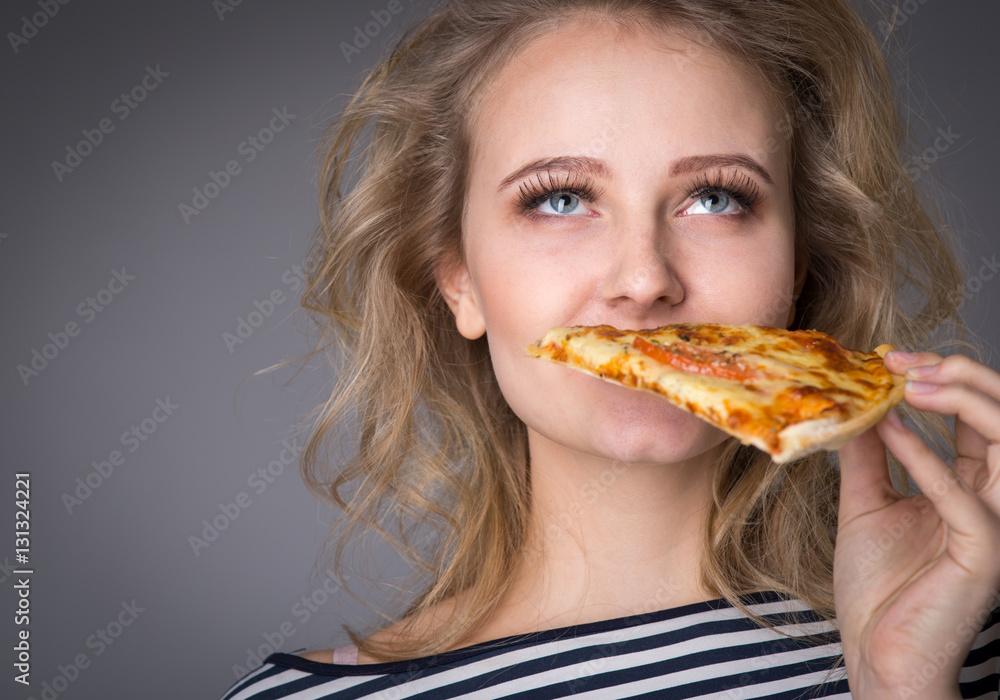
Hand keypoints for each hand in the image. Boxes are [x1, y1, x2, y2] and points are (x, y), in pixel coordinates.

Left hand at [834, 350, 999, 699]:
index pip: (977, 417)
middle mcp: (994, 501)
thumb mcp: (866, 504)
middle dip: (959, 377)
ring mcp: (995, 527)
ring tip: (908, 382)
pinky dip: (929, 457)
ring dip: (960, 403)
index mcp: (972, 488)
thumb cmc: (879, 587)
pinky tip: (892, 429)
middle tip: (901, 359)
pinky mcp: (985, 554)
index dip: (942, 379)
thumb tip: (853, 409)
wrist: (876, 652)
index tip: (888, 359)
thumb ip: (867, 458)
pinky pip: (967, 497)